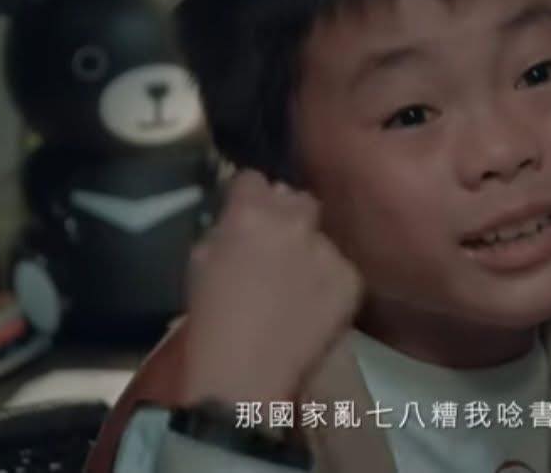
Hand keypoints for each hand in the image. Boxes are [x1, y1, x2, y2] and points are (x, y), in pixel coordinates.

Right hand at [180, 170, 362, 405]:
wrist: (245, 371)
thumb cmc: (210, 318)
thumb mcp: (200, 260)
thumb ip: (224, 229)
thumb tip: (238, 219)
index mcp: (249, 212)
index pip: (254, 178)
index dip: (248, 196)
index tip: (247, 212)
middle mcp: (293, 221)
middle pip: (298, 199)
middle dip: (287, 214)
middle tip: (277, 243)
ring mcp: (326, 249)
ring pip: (322, 236)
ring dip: (309, 250)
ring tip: (297, 283)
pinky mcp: (350, 278)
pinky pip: (341, 267)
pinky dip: (329, 281)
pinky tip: (313, 305)